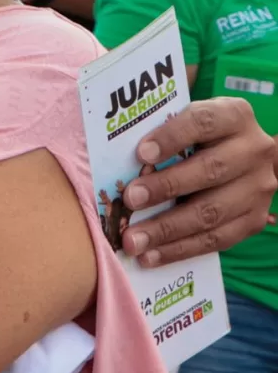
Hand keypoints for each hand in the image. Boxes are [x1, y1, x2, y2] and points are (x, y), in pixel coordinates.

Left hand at [122, 97, 277, 265]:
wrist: (250, 157)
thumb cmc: (202, 134)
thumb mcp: (188, 118)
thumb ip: (162, 129)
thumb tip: (113, 151)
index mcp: (234, 116)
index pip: (203, 122)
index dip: (172, 137)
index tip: (141, 153)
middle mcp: (253, 151)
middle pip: (209, 171)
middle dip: (166, 187)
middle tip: (130, 199)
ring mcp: (258, 189)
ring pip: (211, 213)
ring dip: (167, 229)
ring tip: (131, 240)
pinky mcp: (255, 220)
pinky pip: (216, 240)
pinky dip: (180, 250)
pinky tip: (150, 256)